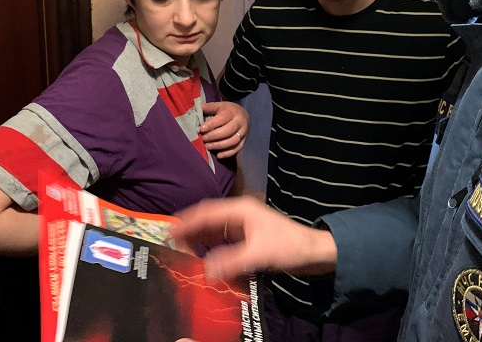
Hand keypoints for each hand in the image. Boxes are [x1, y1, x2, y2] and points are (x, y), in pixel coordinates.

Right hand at [171, 196, 336, 281]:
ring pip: (213, 232)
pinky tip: (203, 261)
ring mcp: (243, 227)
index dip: (186, 221)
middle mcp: (239, 215)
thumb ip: (232, 262)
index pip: (207, 212)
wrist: (313, 253)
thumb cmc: (290, 247)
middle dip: (189, 232)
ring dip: (199, 242)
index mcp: (240, 210)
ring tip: (181, 255)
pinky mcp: (247, 239)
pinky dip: (211, 250)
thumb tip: (205, 270)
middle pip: (207, 221)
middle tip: (170, 247)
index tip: (168, 231)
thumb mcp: (259, 255)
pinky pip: (222, 243)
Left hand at [200, 101, 248, 158]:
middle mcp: (240, 122)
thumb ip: (210, 107)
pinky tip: (219, 155)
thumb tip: (199, 107)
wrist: (243, 114)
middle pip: (228, 131)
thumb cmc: (228, 110)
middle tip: (204, 138)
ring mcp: (244, 132)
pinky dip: (228, 153)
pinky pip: (237, 148)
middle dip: (214, 136)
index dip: (212, 124)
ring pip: (233, 141)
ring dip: (219, 145)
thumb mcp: (220, 106)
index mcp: (233, 111)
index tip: (202, 129)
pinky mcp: (244, 140)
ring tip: (208, 146)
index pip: (223, 118)